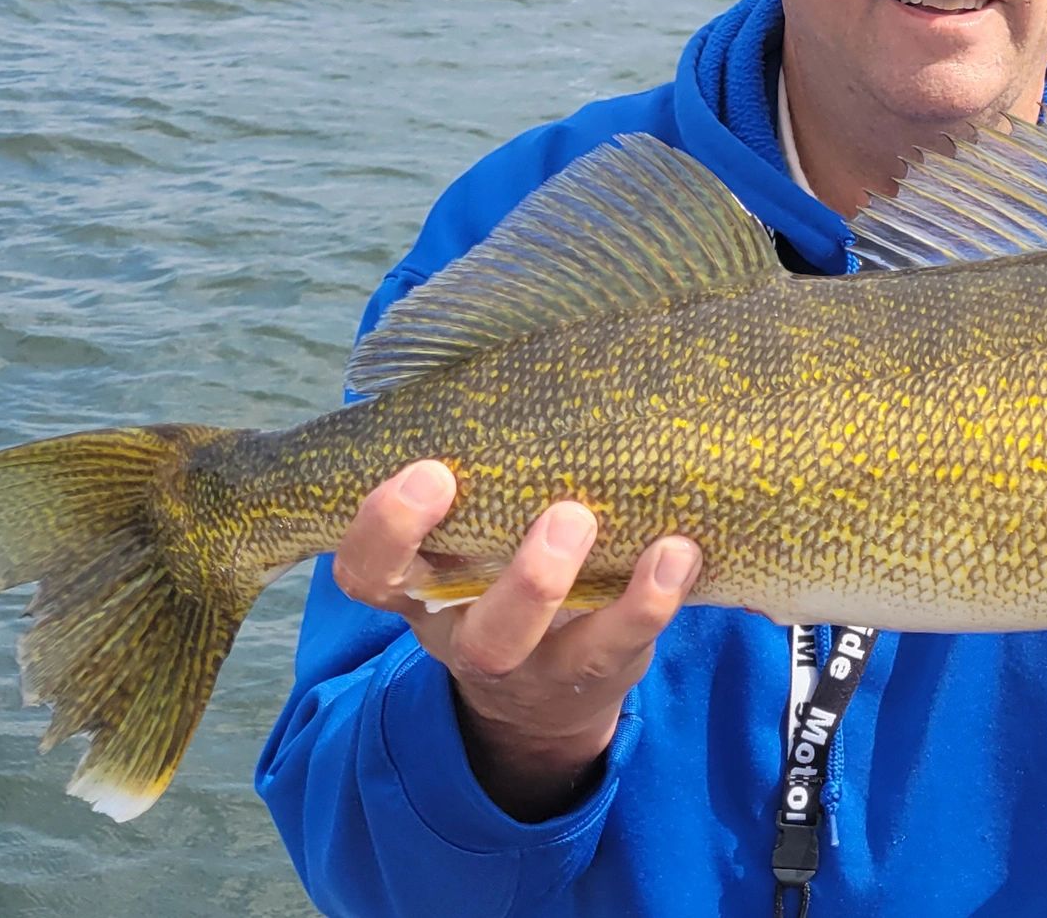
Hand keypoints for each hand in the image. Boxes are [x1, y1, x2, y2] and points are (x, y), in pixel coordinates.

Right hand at [330, 458, 702, 819]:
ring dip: (559, 585)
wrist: (548, 693)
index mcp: (420, 587)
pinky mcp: (595, 668)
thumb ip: (473, 471)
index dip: (386, 529)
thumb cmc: (501, 570)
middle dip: (510, 576)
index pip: (370, 572)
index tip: (430, 471)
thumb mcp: (469, 533)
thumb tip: (495, 351)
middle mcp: (468, 632)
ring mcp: (533, 661)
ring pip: (529, 644)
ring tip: (589, 519)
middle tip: (560, 509)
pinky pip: (619, 642)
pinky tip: (677, 551)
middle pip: (471, 631)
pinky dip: (651, 598)